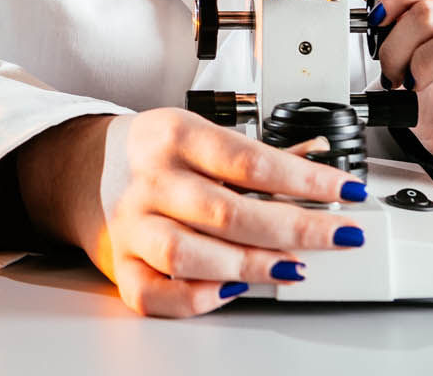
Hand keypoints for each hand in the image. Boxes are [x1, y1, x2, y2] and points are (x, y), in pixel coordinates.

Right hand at [17, 108, 366, 317]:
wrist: (86, 170)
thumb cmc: (157, 155)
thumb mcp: (202, 135)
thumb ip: (262, 154)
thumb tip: (321, 155)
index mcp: (175, 136)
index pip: (249, 162)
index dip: (306, 181)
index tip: (346, 192)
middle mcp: (151, 180)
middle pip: (228, 212)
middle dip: (295, 229)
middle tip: (339, 236)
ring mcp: (132, 225)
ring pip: (190, 255)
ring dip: (250, 265)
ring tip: (294, 268)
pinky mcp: (122, 264)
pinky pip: (156, 293)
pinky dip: (198, 298)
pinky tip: (234, 288)